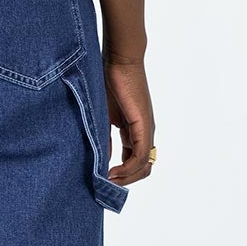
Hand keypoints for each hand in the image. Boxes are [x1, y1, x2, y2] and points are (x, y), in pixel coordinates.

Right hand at [104, 56, 155, 187]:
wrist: (120, 60)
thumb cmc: (109, 81)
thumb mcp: (103, 116)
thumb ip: (103, 137)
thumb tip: (100, 159)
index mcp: (135, 130)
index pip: (134, 161)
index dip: (122, 175)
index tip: (103, 180)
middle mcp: (144, 132)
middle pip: (143, 168)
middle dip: (125, 181)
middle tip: (105, 185)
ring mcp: (146, 129)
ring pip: (144, 166)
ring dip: (127, 178)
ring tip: (107, 181)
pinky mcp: (143, 125)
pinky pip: (141, 155)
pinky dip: (128, 168)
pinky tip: (112, 172)